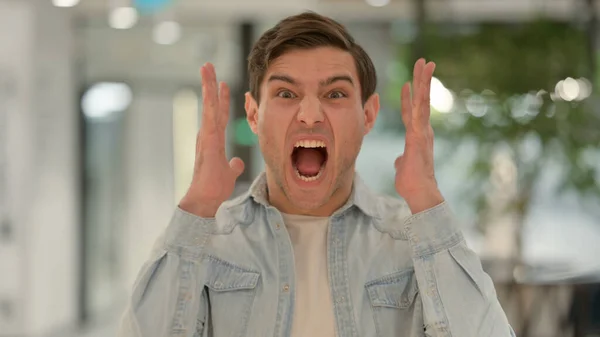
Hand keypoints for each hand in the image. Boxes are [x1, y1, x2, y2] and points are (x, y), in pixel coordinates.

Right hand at [179, 63, 244, 217]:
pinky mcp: (208, 140)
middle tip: (208, 66)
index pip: (219, 115)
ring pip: (208, 105)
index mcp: (214, 140)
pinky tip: (212, 87)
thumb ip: (233, 166)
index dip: (222, 100)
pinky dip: (211, 101)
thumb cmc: (214, 188)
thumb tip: (237, 163)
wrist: (205, 199)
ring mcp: (207, 136)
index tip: (224, 85)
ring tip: (206, 67)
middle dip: (210, 85)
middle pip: (211, 105)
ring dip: (208, 85)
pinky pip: (210, 116)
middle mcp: (208, 135)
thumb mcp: (228, 173)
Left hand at [395, 59, 443, 213]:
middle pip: (421, 100)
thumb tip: (399, 160)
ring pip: (423, 100)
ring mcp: (422, 131)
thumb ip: (401, 160)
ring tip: (425, 63)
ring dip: (423, 81)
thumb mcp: (402, 167)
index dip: (410, 97)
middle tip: (422, 61)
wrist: (420, 192)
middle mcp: (422, 130)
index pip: (412, 112)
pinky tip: (416, 84)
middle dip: (421, 80)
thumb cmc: (411, 183)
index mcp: (417, 136)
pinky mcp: (419, 135)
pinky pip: (418, 112)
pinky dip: (417, 97)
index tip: (409, 82)